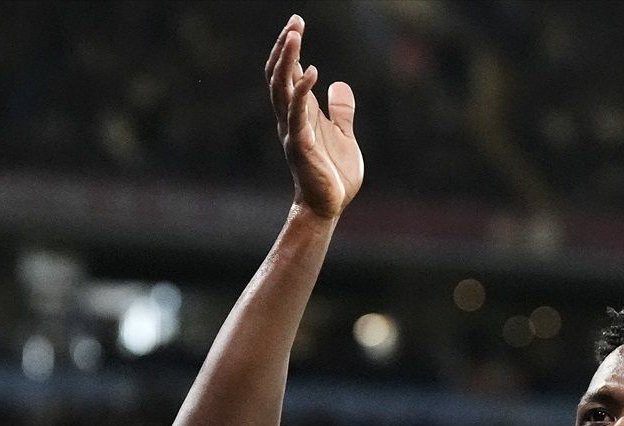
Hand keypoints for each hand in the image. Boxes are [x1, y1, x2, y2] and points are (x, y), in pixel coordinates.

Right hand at [267, 15, 361, 219]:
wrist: (329, 206)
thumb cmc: (334, 174)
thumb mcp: (344, 135)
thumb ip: (341, 111)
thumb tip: (339, 84)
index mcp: (301, 113)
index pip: (289, 73)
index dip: (290, 48)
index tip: (297, 23)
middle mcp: (291, 118)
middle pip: (278, 75)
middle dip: (284, 47)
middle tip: (294, 22)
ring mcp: (293, 130)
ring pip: (281, 88)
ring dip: (287, 61)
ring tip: (294, 35)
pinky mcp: (300, 146)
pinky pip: (297, 114)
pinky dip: (302, 92)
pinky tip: (313, 72)